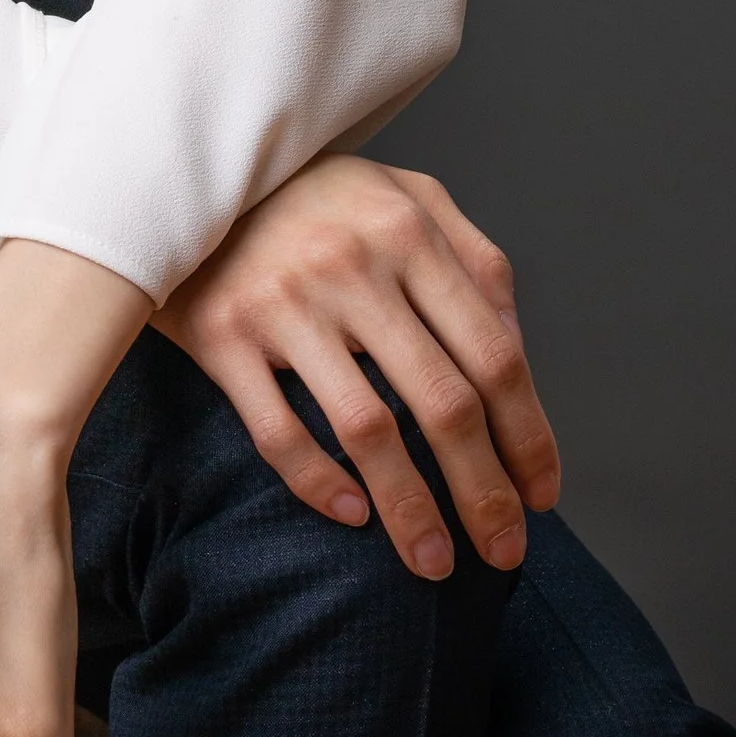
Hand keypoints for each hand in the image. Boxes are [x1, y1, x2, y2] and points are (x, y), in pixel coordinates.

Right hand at [154, 156, 558, 579]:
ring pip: (367, 429)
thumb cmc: (321, 198)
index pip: (492, 354)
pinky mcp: (221, 331)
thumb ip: (475, 262)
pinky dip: (319, 483)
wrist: (194, 173)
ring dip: (410, 510)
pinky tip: (353, 517)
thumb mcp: (410, 198)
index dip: (527, 435)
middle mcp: (352, 264)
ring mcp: (284, 300)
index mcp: (410, 231)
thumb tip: (517, 353)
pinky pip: (277, 430)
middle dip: (484, 492)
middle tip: (505, 552)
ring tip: (435, 563)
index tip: (541, 495)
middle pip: (442, 403)